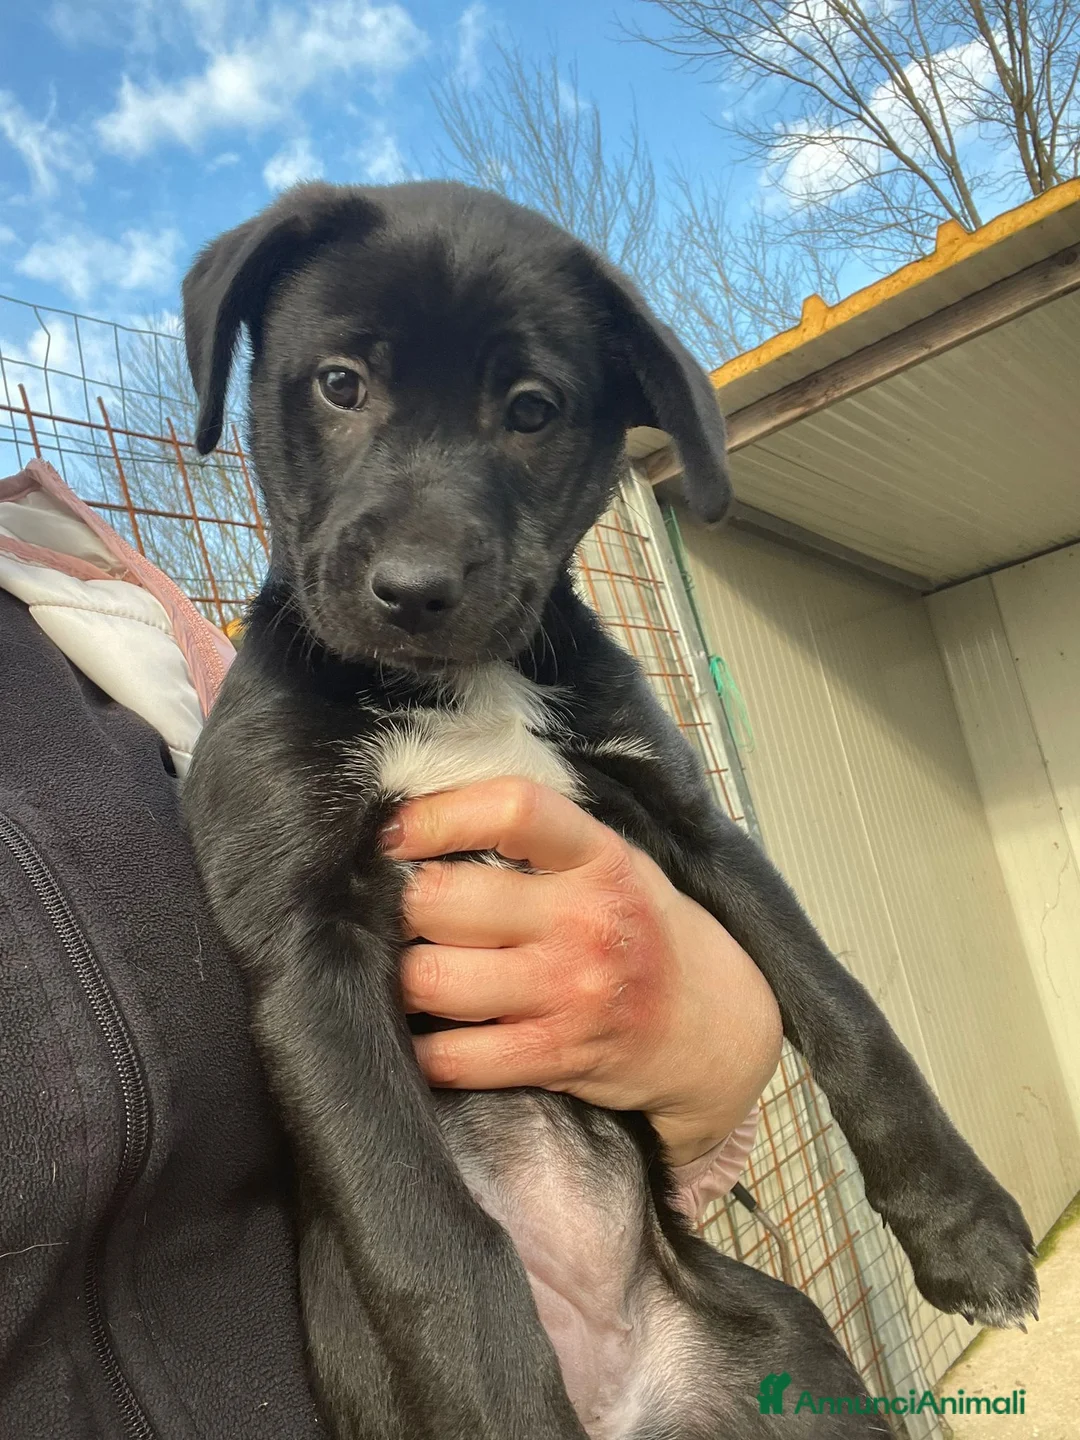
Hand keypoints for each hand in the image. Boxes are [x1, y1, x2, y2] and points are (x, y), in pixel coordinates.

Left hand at [381, 777, 782, 1166]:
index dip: (439, 815)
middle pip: (442, 900)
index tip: (394, 831)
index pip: (511, 811)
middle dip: (397, 904)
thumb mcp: (616, 860)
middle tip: (390, 909)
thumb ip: (542, 838)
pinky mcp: (553, 1056)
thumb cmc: (643, 929)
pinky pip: (453, 1056)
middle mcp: (583, 921)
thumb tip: (430, 820)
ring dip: (399, 975)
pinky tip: (423, 1030)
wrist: (716, 1027)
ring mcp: (568, 992)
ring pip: (432, 978)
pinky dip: (422, 1047)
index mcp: (598, 857)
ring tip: (404, 965)